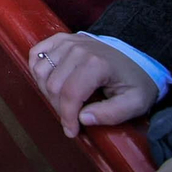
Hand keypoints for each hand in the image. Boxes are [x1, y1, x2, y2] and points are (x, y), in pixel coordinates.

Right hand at [29, 32, 159, 136]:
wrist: (135, 55)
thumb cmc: (135, 80)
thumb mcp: (135, 103)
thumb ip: (112, 114)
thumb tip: (83, 119)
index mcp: (96, 64)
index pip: (70, 94)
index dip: (67, 117)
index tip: (71, 132)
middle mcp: (77, 50)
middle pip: (53, 85)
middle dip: (59, 108)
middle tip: (70, 119)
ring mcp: (66, 42)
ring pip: (41, 71)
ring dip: (46, 92)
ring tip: (62, 102)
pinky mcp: (60, 39)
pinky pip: (36, 54)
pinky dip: (37, 70)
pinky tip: (48, 82)